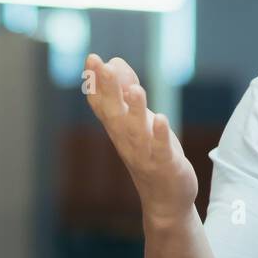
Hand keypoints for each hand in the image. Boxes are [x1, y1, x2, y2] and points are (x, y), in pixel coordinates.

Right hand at [82, 53, 198, 221]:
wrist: (164, 198)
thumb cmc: (150, 153)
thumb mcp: (137, 119)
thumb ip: (125, 91)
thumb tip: (113, 62)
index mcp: (119, 128)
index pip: (102, 103)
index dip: (96, 82)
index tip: (92, 58)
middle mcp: (127, 139)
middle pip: (114, 112)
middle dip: (109, 89)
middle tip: (103, 65)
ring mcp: (145, 153)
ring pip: (137, 130)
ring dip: (135, 110)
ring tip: (136, 89)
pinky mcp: (165, 165)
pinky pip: (160, 150)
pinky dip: (159, 136)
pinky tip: (161, 119)